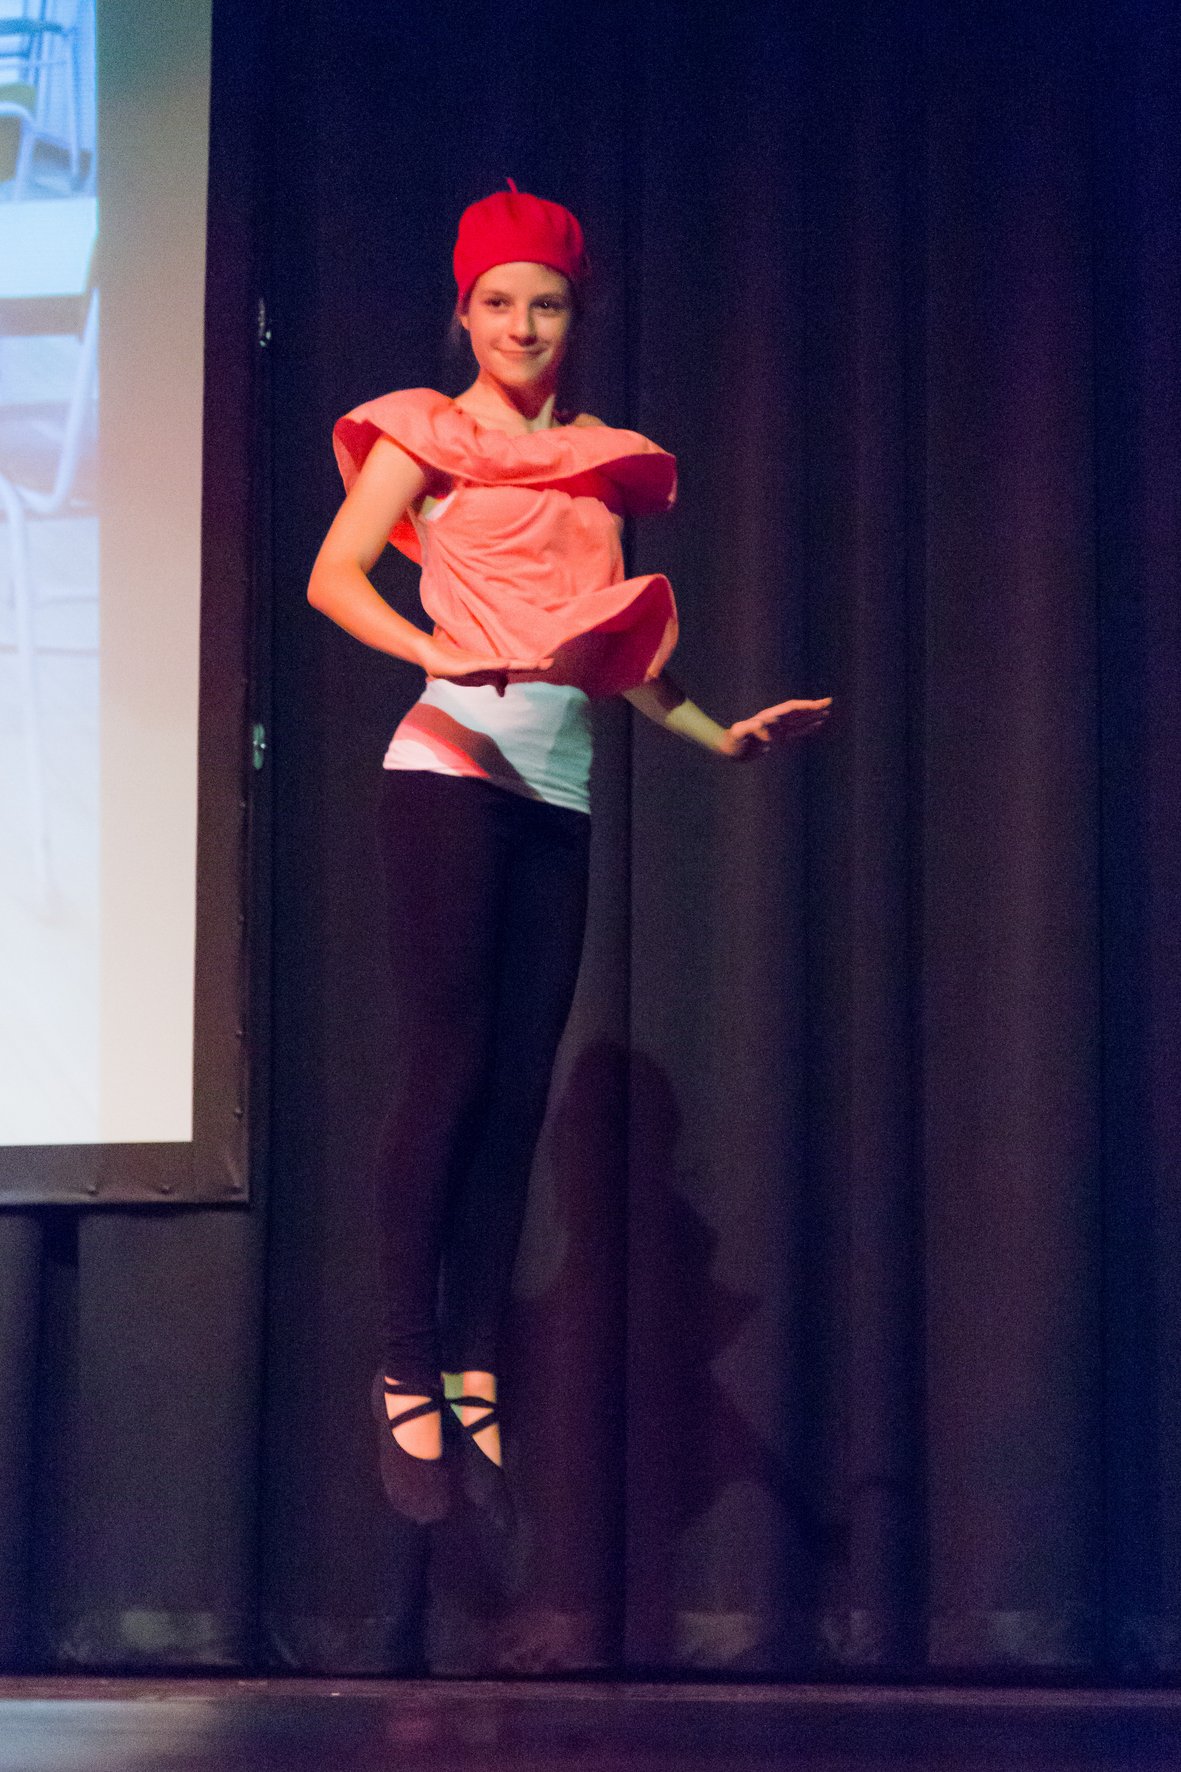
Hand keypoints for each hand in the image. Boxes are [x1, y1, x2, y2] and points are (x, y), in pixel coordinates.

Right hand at [418, 634, 554, 696]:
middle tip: (552, 663)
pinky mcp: (467, 664)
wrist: (432, 654)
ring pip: (502, 664)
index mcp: (492, 668)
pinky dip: (495, 665)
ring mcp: (478, 663)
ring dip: (518, 664)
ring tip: (534, 664)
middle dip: (532, 665)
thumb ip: (491, 681)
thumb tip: (503, 691)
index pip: (516, 667)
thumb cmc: (454, 665)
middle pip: (514, 664)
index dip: (533, 666)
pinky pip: (483, 665)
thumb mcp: (475, 678)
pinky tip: (505, 664)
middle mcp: (489, 663)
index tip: (551, 663)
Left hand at [722, 696, 831, 759]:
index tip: (818, 705)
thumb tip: (765, 731)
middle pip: (798, 711)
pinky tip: (817, 726)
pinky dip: (807, 728)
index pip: (791, 709)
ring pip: (799, 720)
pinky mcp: (778, 738)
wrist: (729, 748)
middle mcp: (775, 720)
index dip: (805, 706)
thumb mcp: (738, 733)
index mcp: (770, 717)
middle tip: (829, 702)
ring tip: (827, 712)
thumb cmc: (733, 740)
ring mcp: (778, 729)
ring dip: (812, 716)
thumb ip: (750, 728)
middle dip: (813, 707)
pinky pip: (796, 731)